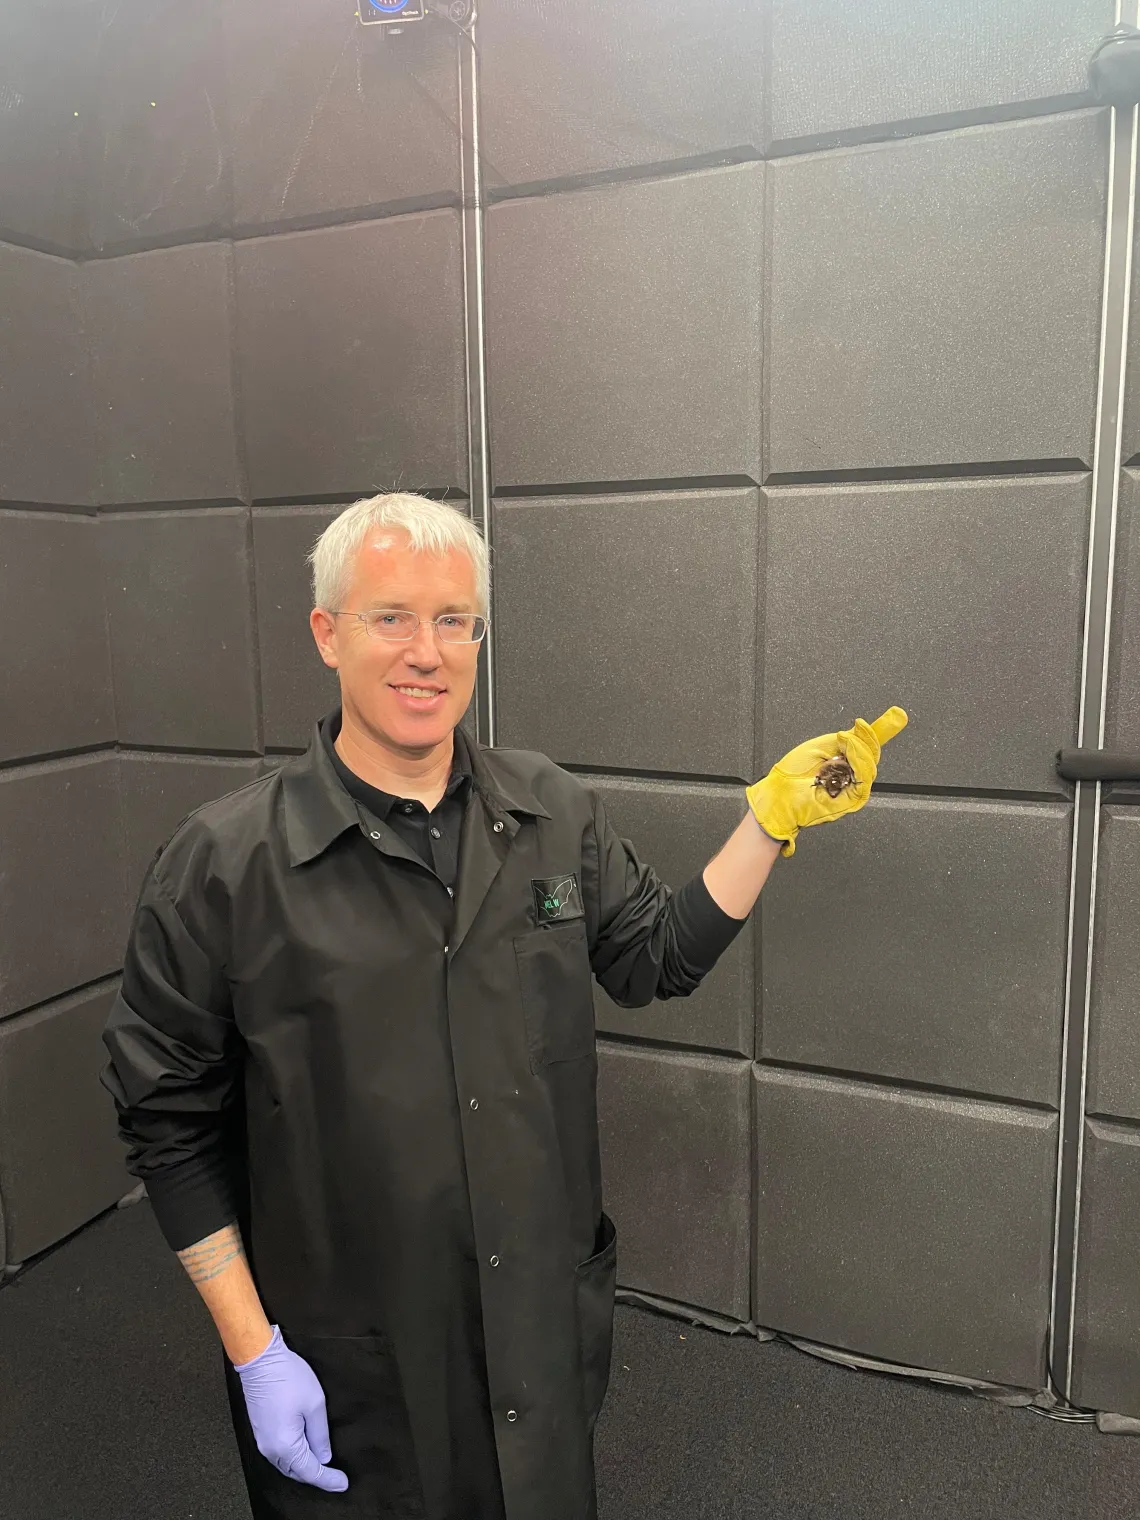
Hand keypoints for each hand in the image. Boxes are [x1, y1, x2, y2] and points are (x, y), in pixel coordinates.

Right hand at [234, 1326, 349, 1492]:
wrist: (260, 1359)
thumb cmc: (288, 1377)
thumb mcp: (315, 1404)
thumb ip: (320, 1435)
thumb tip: (323, 1456)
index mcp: (285, 1445)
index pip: (310, 1471)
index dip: (328, 1479)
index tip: (344, 1483)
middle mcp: (271, 1449)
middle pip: (296, 1472)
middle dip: (316, 1474)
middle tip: (336, 1475)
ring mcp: (263, 1441)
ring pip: (286, 1464)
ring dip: (304, 1466)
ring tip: (323, 1463)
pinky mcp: (261, 1431)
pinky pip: (279, 1453)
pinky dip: (294, 1456)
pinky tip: (305, 1449)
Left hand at [746, 707, 907, 857]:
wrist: (780, 793)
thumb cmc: (792, 774)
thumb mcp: (821, 745)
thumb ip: (846, 738)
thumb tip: (864, 728)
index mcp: (842, 763)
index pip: (867, 748)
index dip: (877, 733)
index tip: (893, 717)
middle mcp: (849, 776)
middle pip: (872, 756)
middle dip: (869, 739)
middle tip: (860, 727)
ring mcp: (851, 788)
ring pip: (870, 767)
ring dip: (861, 750)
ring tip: (846, 742)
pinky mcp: (851, 800)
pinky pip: (864, 780)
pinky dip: (860, 763)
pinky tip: (850, 753)